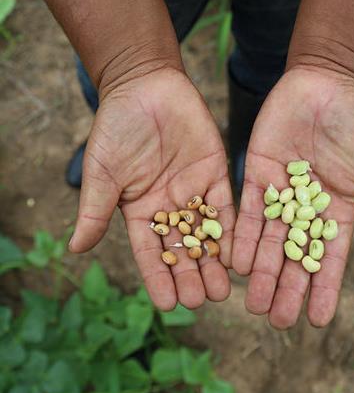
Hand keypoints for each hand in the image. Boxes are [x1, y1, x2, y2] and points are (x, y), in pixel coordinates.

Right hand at [69, 68, 234, 309]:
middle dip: (191, 276)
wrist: (146, 88)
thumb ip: (95, 208)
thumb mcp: (103, 171)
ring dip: (214, 262)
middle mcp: (170, 209)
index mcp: (141, 212)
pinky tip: (237, 254)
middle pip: (182, 250)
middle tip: (202, 300)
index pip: (150, 253)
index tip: (168, 305)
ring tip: (222, 290)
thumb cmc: (118, 127)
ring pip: (206, 236)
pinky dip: (231, 231)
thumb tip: (76, 249)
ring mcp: (194, 193)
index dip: (158, 278)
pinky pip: (225, 208)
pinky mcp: (216, 175)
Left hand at [232, 68, 353, 328]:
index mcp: (336, 214)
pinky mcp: (257, 177)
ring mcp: (280, 196)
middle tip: (275, 320)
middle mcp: (305, 212)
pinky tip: (237, 263)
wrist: (325, 86)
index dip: (324, 290)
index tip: (316, 321)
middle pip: (295, 258)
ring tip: (253, 303)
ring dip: (262, 272)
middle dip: (286, 289)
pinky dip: (244, 237)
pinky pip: (250, 212)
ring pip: (269, 241)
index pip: (330, 260)